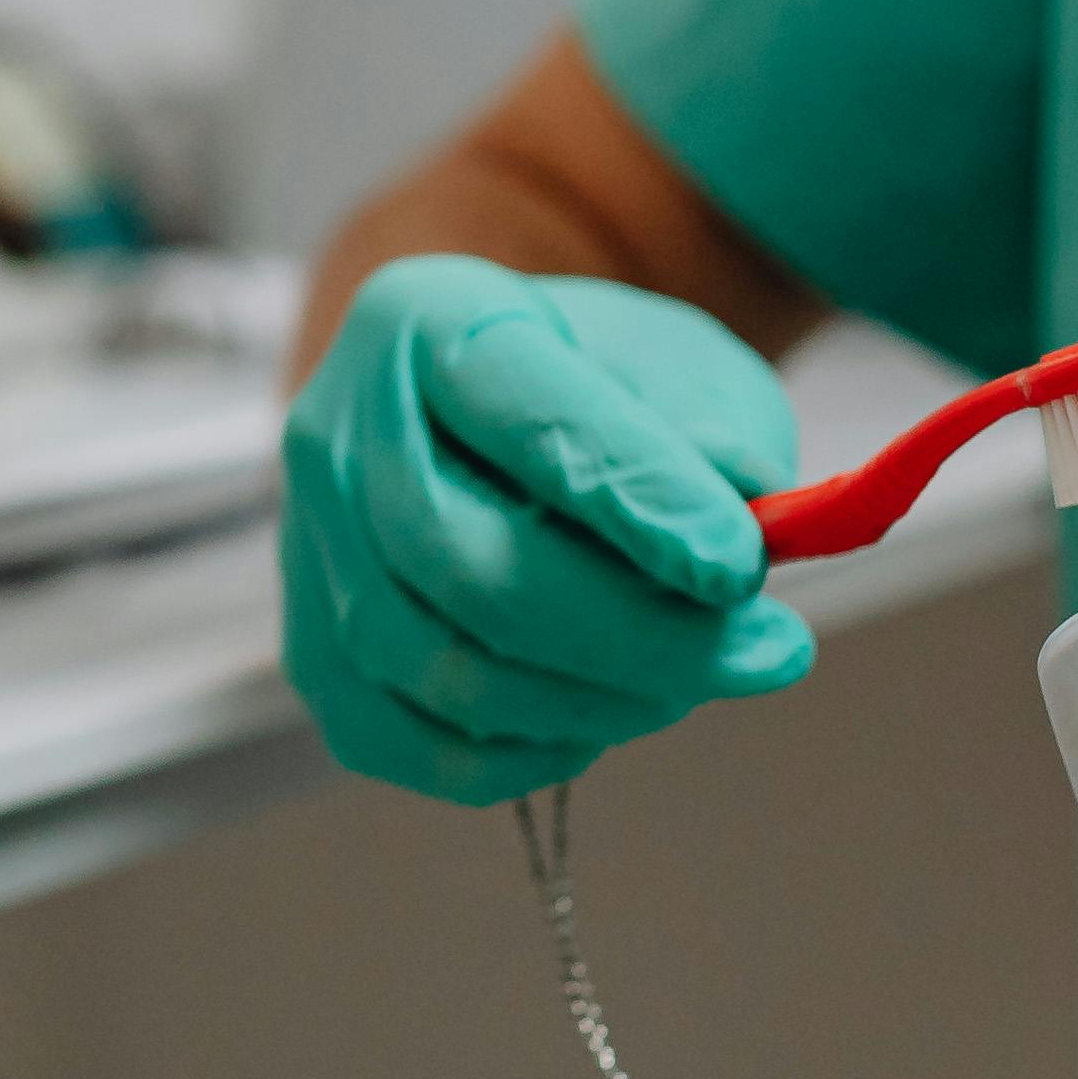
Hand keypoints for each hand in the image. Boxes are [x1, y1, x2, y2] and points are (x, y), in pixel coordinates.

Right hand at [285, 256, 812, 804]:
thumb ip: (713, 436)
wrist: (479, 412)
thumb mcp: (677, 365)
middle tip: (769, 653)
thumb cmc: (593, 387)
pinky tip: (598, 721)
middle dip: (638, 635)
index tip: (742, 569)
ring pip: (441, 667)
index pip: (529, 419)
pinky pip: (402, 740)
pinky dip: (518, 755)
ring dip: (595, 702)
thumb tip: (737, 537)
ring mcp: (311, 549)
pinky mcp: (309, 649)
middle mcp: (342, 433)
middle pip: (473, 565)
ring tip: (693, 680)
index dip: (637, 501)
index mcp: (431, 323)